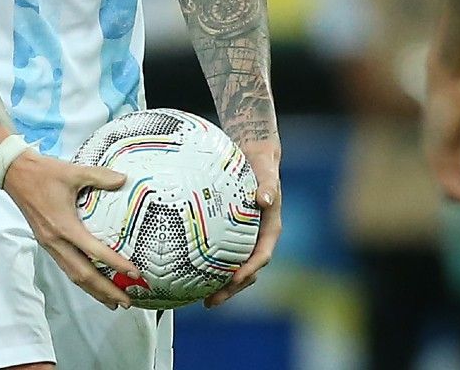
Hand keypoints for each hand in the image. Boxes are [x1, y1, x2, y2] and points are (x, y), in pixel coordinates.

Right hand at [1, 149, 142, 309]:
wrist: (14, 173)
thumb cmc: (42, 172)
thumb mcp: (72, 172)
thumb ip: (99, 176)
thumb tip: (124, 180)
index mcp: (63, 226)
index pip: (93, 251)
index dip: (115, 264)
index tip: (133, 273)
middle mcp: (55, 241)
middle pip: (83, 274)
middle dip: (105, 290)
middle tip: (127, 301)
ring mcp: (49, 244)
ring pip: (73, 275)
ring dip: (93, 290)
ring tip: (112, 301)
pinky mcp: (47, 243)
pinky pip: (66, 267)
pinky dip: (81, 279)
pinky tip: (92, 283)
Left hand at [207, 138, 280, 307]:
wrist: (255, 157)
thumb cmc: (262, 166)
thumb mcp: (267, 173)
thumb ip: (268, 186)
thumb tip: (265, 199)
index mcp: (269, 230)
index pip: (261, 256)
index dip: (248, 270)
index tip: (234, 279)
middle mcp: (257, 238)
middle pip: (246, 271)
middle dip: (231, 289)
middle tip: (211, 301)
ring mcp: (244, 239)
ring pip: (234, 268)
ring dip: (220, 285)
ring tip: (201, 298)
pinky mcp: (230, 234)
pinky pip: (221, 254)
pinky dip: (209, 266)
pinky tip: (190, 273)